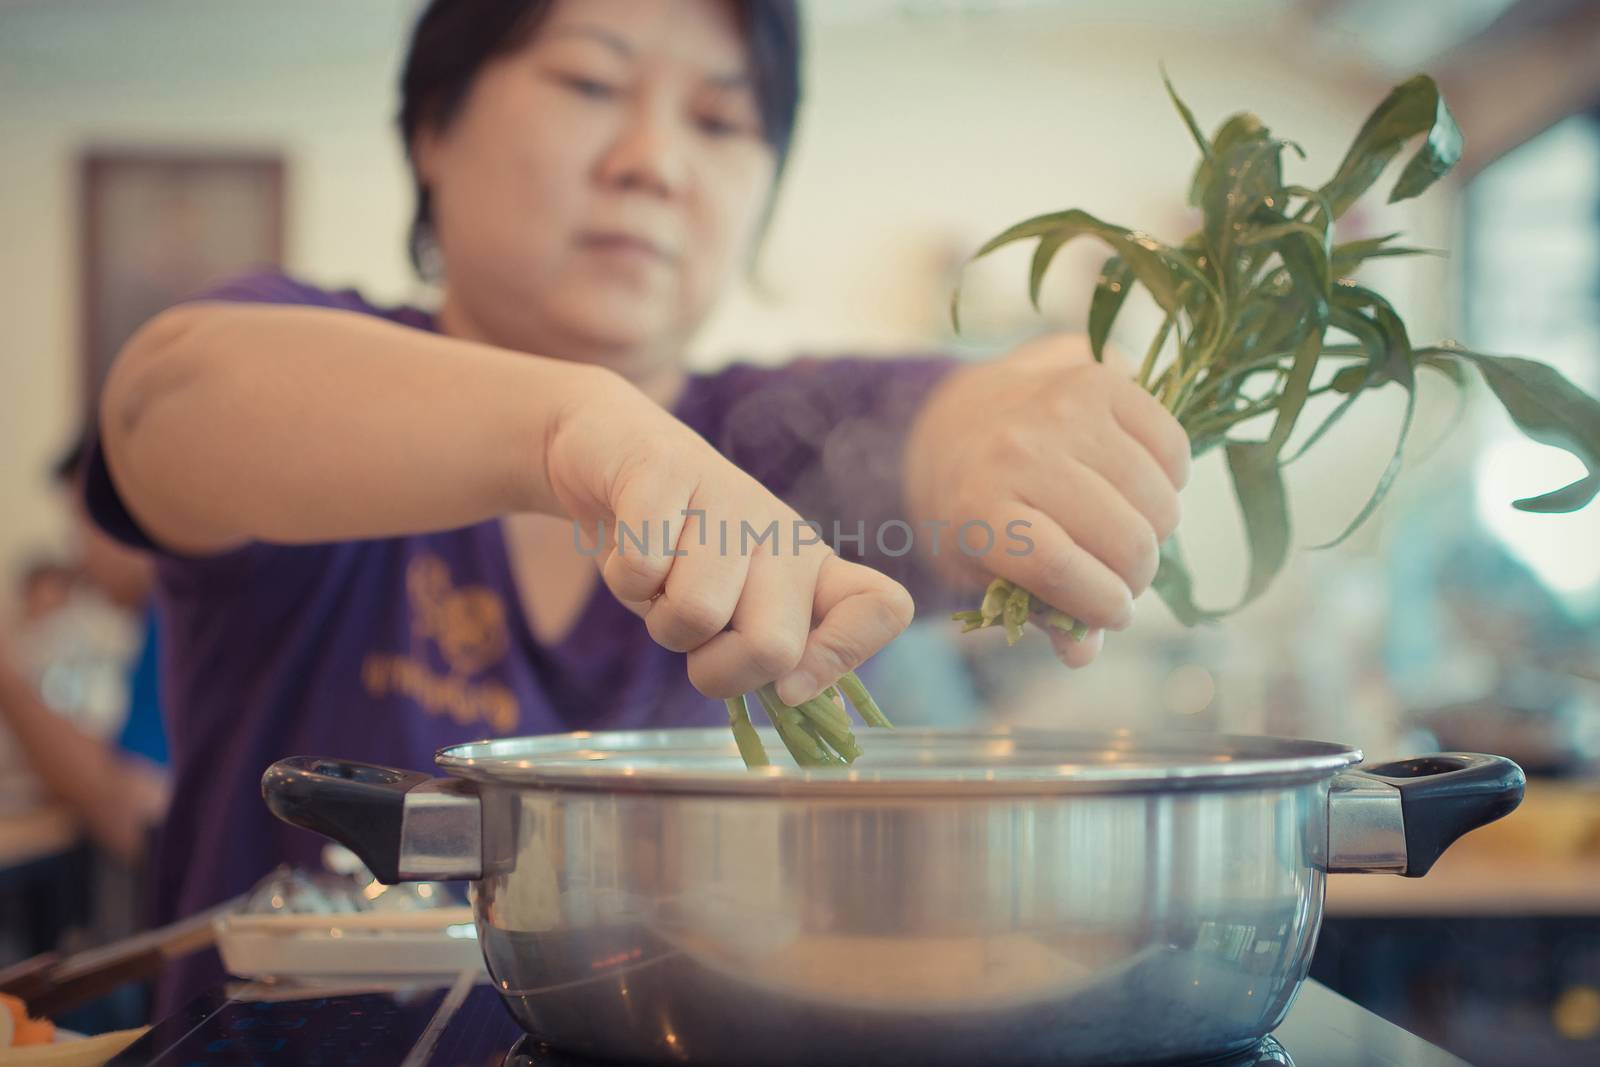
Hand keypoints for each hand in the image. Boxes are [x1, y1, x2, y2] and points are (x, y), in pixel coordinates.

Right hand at [544, 372, 913, 704]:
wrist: (605, 458)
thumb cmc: (672, 552)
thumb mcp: (727, 609)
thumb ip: (768, 654)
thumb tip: (801, 700)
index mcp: (810, 569)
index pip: (883, 607)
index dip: (841, 658)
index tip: (787, 688)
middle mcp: (782, 531)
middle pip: (774, 647)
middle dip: (713, 670)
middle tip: (692, 635)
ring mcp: (730, 495)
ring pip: (697, 613)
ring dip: (658, 620)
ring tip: (659, 582)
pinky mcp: (669, 469)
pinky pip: (643, 570)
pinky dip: (623, 580)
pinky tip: (628, 547)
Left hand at [903, 333, 1190, 667]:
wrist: (959, 421)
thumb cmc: (976, 511)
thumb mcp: (984, 571)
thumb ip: (1036, 612)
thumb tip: (1082, 655)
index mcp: (978, 507)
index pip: (1059, 568)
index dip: (1101, 605)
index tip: (1115, 616)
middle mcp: (1019, 451)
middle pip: (1123, 539)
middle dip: (1135, 577)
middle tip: (1121, 578)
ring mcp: (1063, 410)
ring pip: (1159, 501)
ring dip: (1157, 533)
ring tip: (1126, 533)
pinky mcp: (1102, 381)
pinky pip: (1174, 449)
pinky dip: (1172, 481)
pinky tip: (1139, 487)